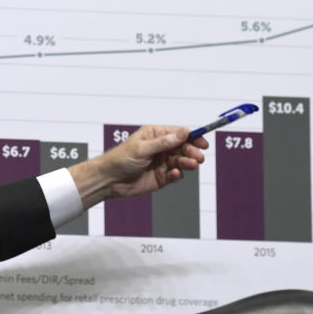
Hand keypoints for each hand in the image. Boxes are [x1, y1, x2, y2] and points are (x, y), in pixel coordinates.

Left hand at [67, 125, 207, 208]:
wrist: (109, 181)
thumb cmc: (120, 160)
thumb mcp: (142, 148)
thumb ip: (164, 142)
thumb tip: (183, 133)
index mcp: (155, 135)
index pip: (179, 133)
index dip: (192, 137)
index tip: (203, 142)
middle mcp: (160, 148)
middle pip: (183, 147)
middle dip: (192, 151)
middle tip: (198, 157)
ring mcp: (161, 162)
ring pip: (181, 161)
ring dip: (187, 162)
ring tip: (190, 165)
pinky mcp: (161, 177)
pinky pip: (175, 174)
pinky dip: (178, 174)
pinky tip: (175, 174)